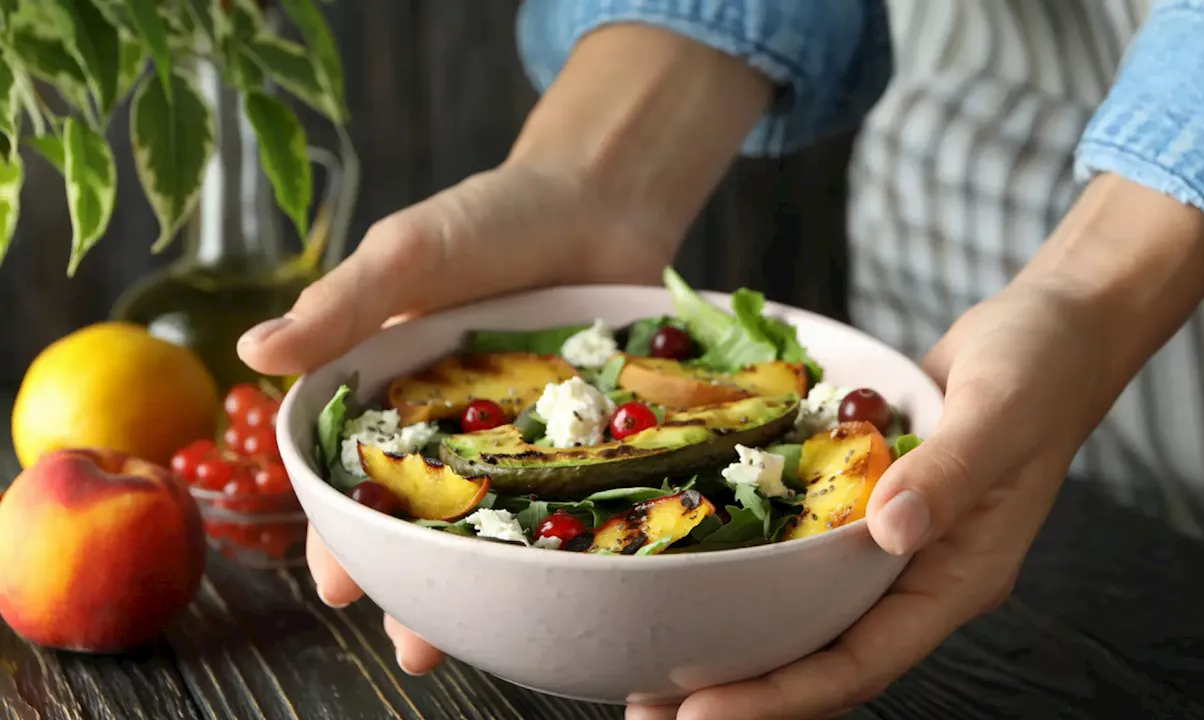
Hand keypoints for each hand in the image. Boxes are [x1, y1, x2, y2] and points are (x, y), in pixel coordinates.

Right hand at [238, 21, 770, 680]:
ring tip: (476, 636)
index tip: (339, 584)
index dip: (341, 531)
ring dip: (479, 580)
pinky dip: (564, 536)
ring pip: (495, 521)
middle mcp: (451, 424)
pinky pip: (573, 494)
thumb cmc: (493, 217)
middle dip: (409, 581)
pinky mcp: (585, 432)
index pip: (352, 474)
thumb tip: (252, 351)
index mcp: (389, 389)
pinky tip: (567, 580)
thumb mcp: (411, 253)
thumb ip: (344, 305)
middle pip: (422, 517)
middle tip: (409, 643)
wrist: (598, 196)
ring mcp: (519, 434)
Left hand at [627, 280, 1100, 718]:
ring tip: (652, 664)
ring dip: (735, 640)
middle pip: (821, 657)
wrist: (1052, 329)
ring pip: (805, 613)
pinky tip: (699, 567)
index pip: (861, 661)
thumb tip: (890, 527)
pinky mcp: (866, 507)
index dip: (781, 695)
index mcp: (957, 578)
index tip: (701, 713)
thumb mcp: (1001, 412)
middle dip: (741, 689)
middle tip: (649, 709)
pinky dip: (752, 568)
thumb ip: (950, 472)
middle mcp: (918, 577)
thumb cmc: (1042, 368)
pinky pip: (803, 553)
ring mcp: (891, 547)